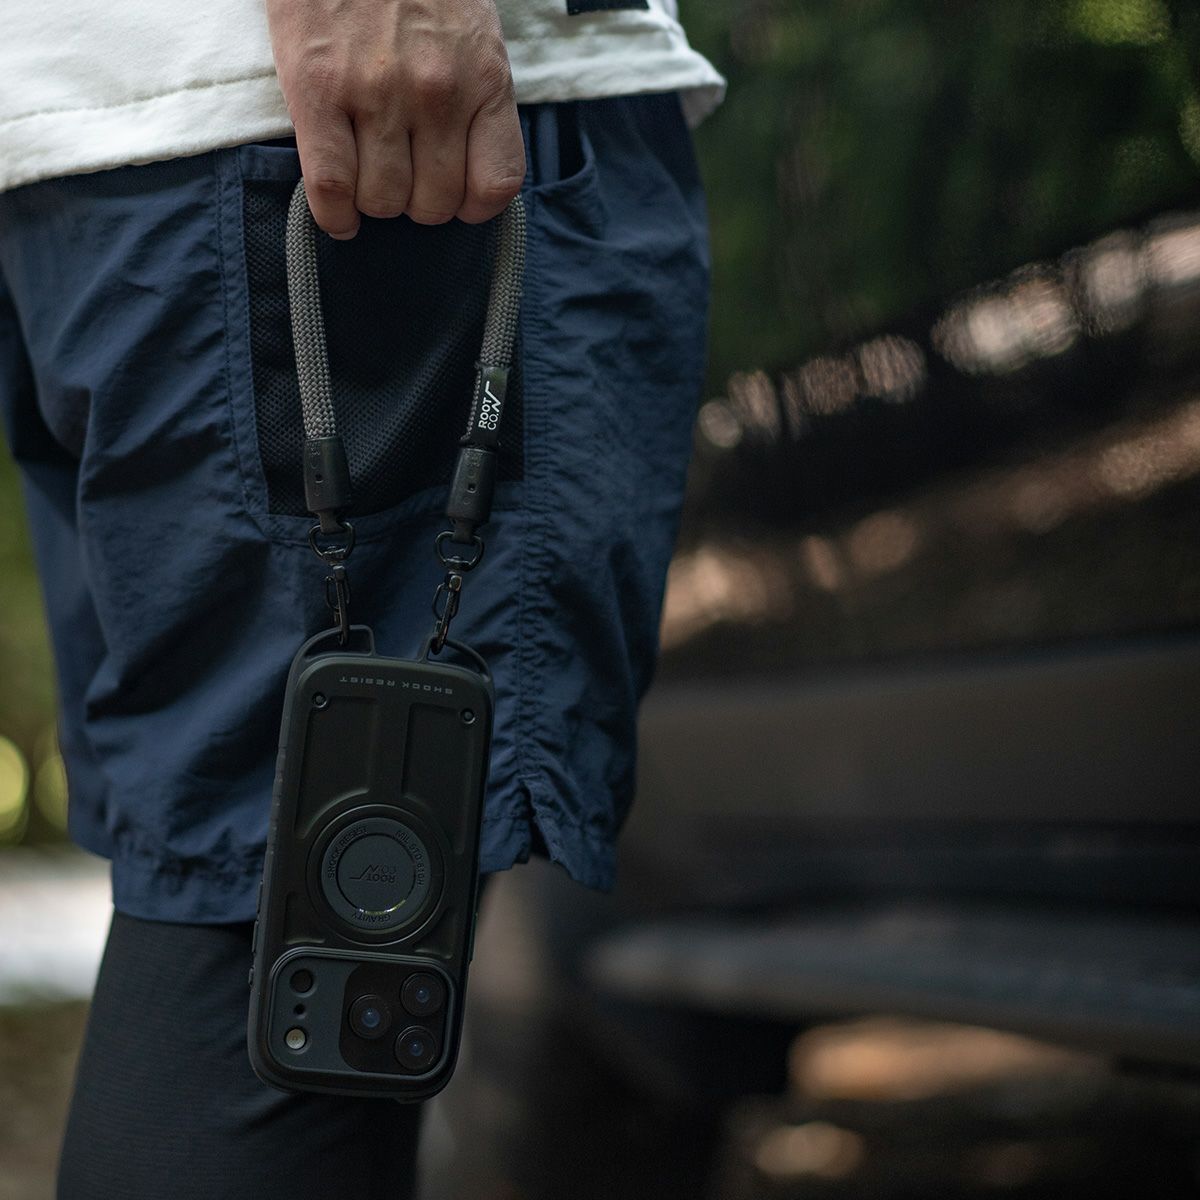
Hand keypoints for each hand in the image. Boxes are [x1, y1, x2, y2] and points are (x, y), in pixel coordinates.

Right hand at [264, 0, 524, 236]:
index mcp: (483, 77)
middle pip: (434, 205)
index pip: (496, 186)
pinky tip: (338, 214)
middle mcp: (436, 92)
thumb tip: (465, 173)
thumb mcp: (470, 32)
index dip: (472, 207)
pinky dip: (335, 215)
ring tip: (367, 177)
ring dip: (375, 204)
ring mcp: (376, 93)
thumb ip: (474, 95)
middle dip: (418, 203)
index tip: (455, 199)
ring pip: (383, 202)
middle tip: (402, 178)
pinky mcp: (317, 89)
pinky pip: (332, 188)